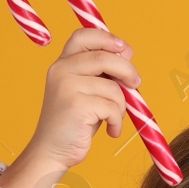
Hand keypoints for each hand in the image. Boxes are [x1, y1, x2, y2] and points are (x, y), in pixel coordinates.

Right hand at [0, 27, 139, 187]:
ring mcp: (66, 86)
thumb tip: (127, 52)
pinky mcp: (76, 105)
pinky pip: (112, 107)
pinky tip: (110, 131)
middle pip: (105, 57)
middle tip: (136, 85)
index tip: (124, 50)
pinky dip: (117, 121)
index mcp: (63, 63)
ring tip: (114, 119)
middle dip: (128, 71)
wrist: (52, 152)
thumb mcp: (88, 91)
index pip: (83, 35)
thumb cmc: (75, 123)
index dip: (107, 38)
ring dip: (122, 106)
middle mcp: (61, 70)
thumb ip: (103, 73)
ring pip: (113, 87)